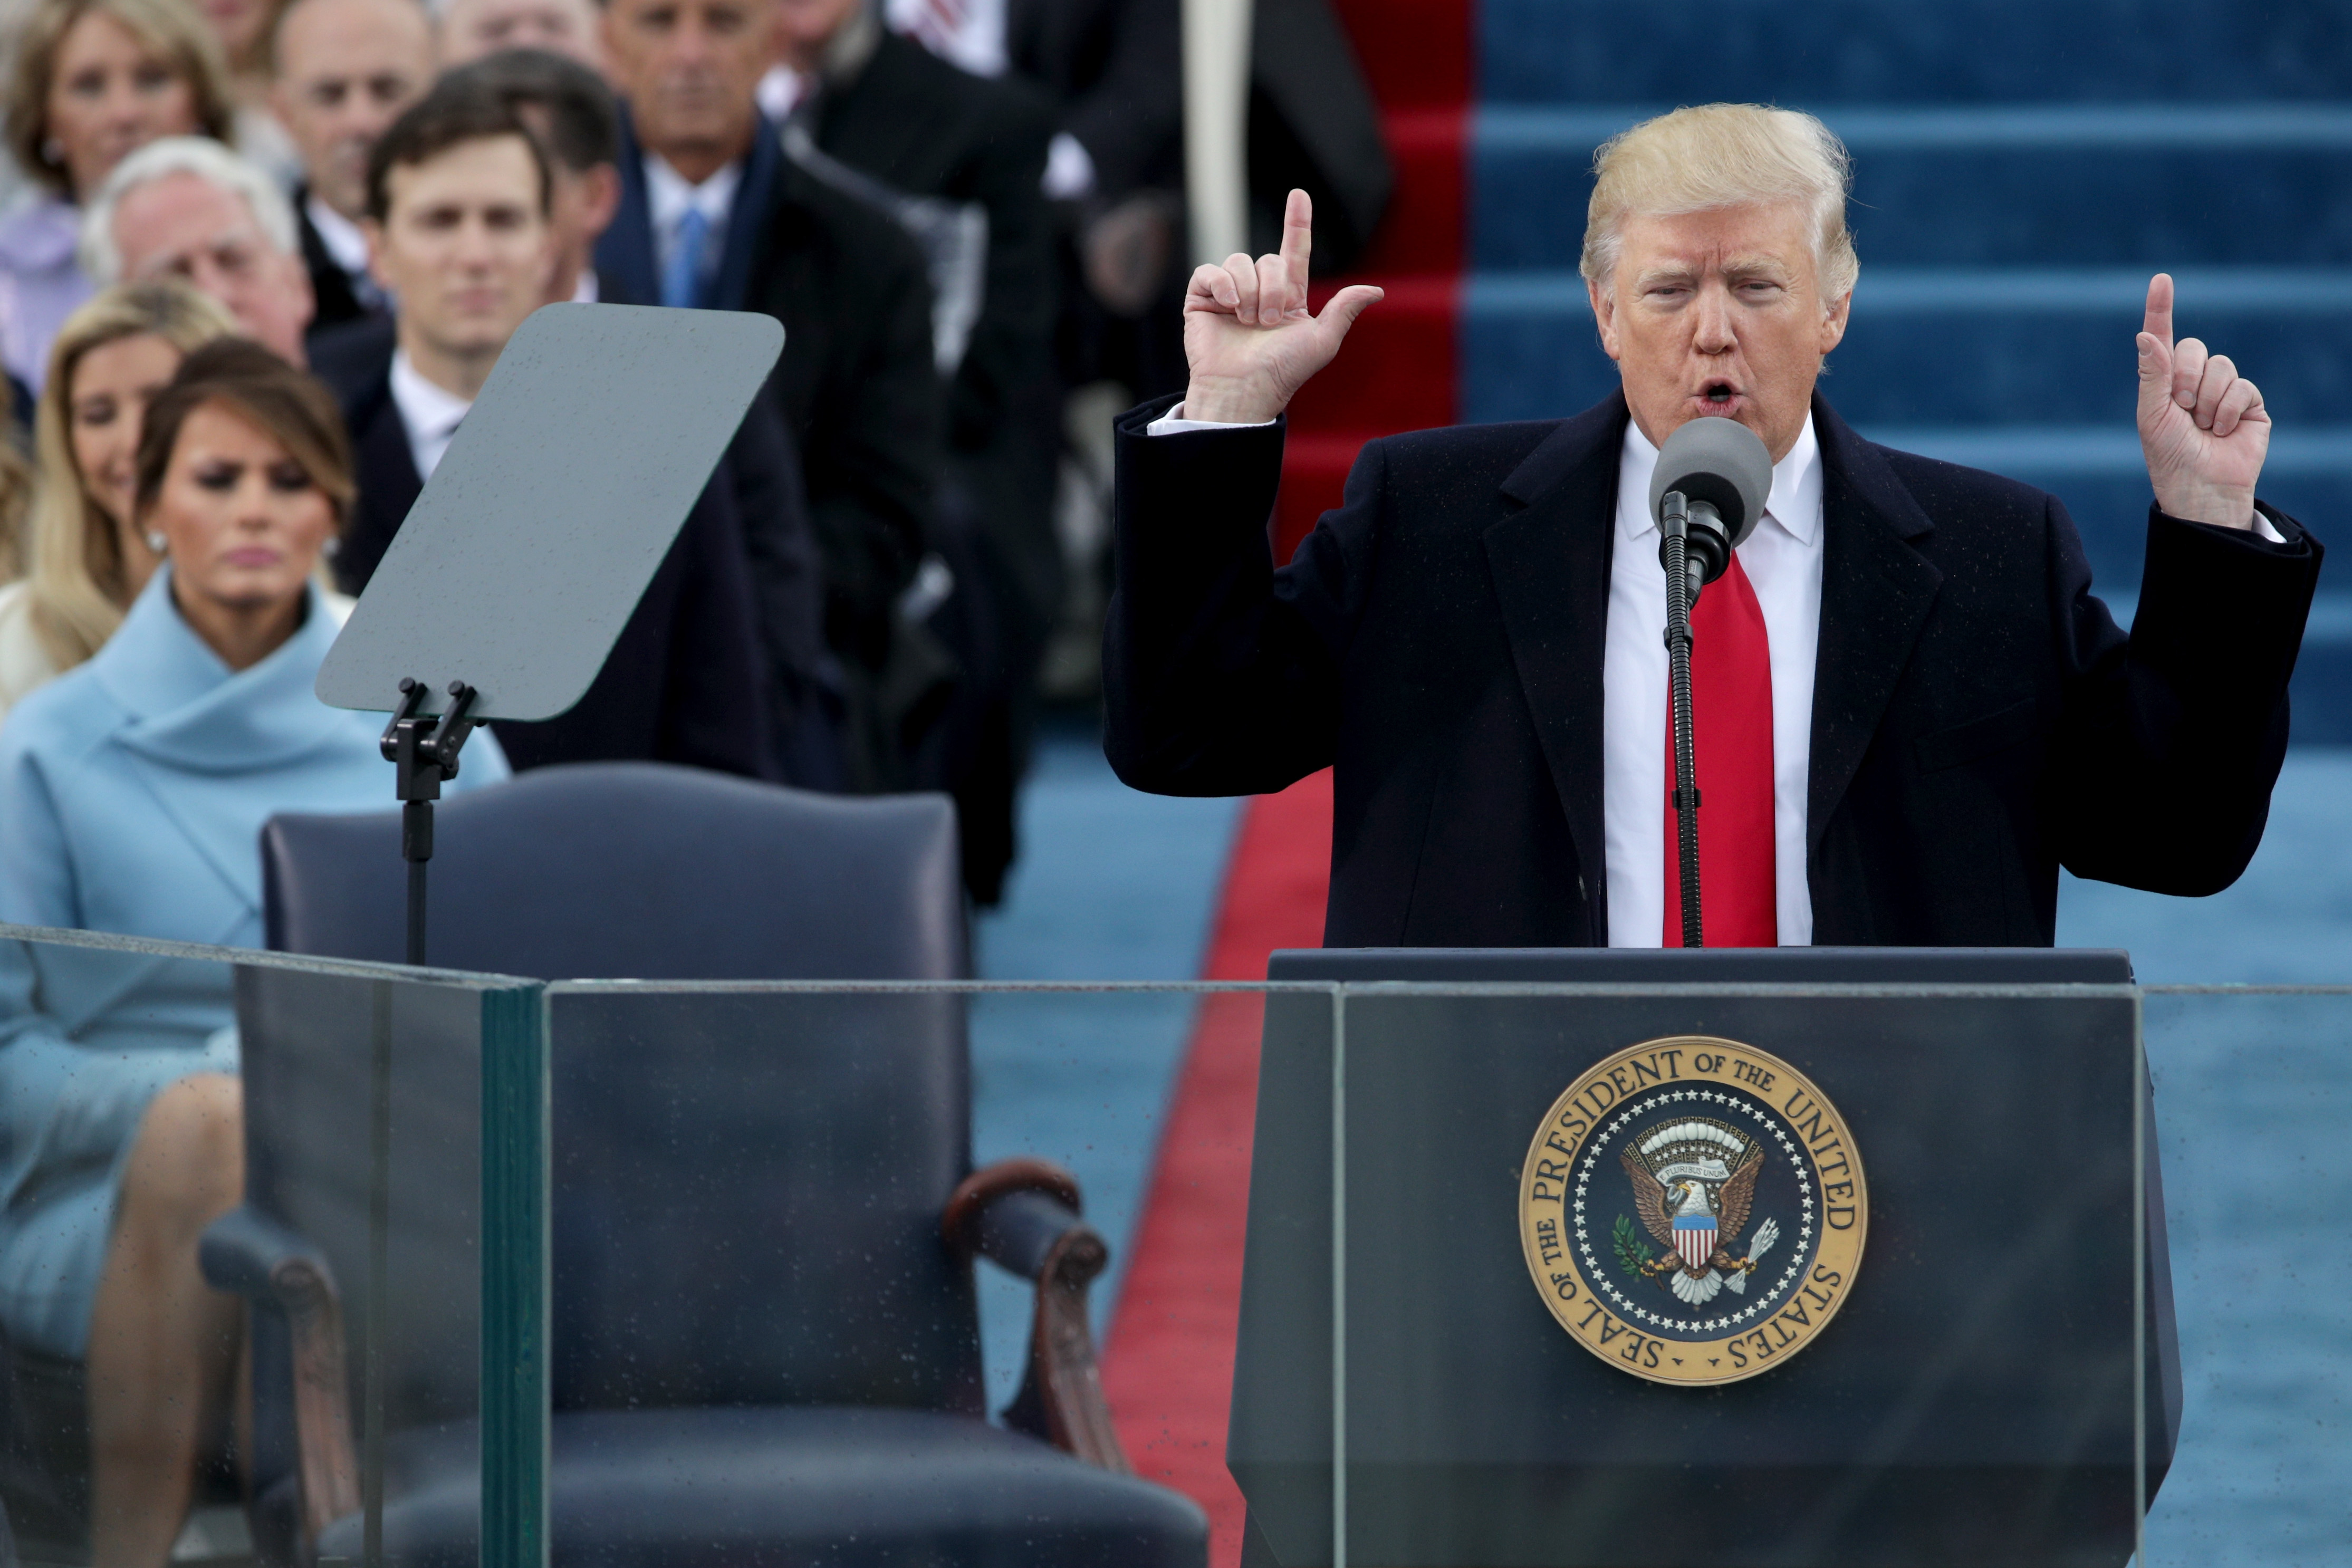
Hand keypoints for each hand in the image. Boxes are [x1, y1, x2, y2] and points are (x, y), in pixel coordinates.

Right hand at [1180, 189, 1382, 423]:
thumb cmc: (1283, 372)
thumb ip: (1344, 310)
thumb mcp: (1322, 341)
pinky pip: (1210, 271)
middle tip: (1269, 322)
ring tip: (1248, 322)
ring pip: (1241, 261)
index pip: (1294, 251)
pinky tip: (1229, 306)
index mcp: (1287, 298)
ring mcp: (1229, 294)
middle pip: (1269, 259)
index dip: (1297, 223)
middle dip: (1273, 288)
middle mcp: (1258, 292)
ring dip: (1249, 291)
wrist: (1243, 389)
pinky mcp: (1202, 299)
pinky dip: (1222, 284)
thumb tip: (1377, 291)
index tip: (1299, 195)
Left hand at [2137, 273, 2267, 528]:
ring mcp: (2222, 390)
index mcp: (2162, 382)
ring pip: (2220, 366)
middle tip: (2181, 410)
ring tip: (2202, 427)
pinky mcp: (2248, 403)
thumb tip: (2146, 335)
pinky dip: (2227, 410)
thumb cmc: (2170, 457)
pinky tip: (2223, 431)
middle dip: (2184, 378)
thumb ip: (2152, 375)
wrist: (2202, 488)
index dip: (2161, 309)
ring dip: (2206, 400)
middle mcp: (2192, 381)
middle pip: (2193, 348)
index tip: (2160, 279)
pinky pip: (2242, 386)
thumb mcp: (2152, 416)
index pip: (2161, 338)